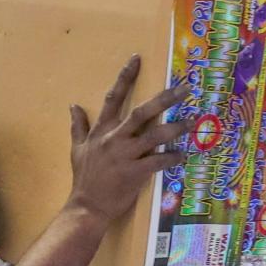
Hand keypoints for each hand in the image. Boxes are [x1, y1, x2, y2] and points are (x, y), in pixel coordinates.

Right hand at [68, 57, 192, 224]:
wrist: (87, 207)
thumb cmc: (84, 178)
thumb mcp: (77, 149)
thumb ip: (78, 126)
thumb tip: (73, 105)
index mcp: (102, 130)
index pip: (114, 97)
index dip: (125, 77)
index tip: (137, 59)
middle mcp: (115, 139)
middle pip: (142, 112)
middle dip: (164, 99)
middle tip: (185, 88)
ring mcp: (125, 155)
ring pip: (154, 135)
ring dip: (175, 127)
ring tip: (192, 121)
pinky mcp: (135, 173)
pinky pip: (157, 161)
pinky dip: (171, 157)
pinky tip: (183, 154)